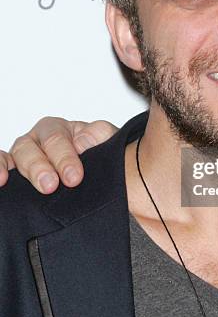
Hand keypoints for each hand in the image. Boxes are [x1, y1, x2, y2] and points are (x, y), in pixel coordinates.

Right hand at [0, 118, 117, 193]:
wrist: (100, 175)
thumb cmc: (100, 155)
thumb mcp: (106, 142)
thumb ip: (99, 136)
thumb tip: (81, 143)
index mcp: (58, 129)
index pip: (56, 139)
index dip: (64, 158)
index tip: (74, 177)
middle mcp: (36, 140)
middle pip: (30, 148)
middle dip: (40, 167)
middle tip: (51, 186)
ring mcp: (23, 158)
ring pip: (14, 158)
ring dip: (23, 172)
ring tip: (31, 187)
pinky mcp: (15, 175)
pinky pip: (2, 167)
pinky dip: (0, 170)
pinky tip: (2, 182)